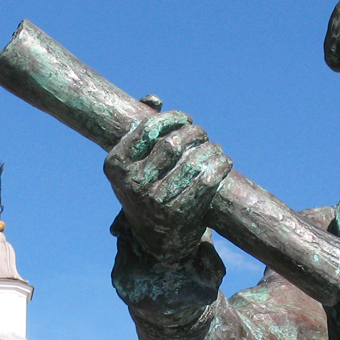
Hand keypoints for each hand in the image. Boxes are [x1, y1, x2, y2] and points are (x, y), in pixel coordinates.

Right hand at [103, 110, 231, 262]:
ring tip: (215, 148)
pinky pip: (206, 181)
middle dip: (195, 133)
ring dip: (211, 149)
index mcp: (115, 165)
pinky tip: (224, 162)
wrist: (155, 240)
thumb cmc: (147, 189)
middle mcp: (131, 183)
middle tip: (203, 135)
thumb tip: (154, 99)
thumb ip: (141, 127)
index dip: (173, 118)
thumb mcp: (134, 162)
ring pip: (193, 160)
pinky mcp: (177, 214)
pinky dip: (220, 166)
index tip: (186, 119)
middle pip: (173, 143)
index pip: (148, 128)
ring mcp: (154, 200)